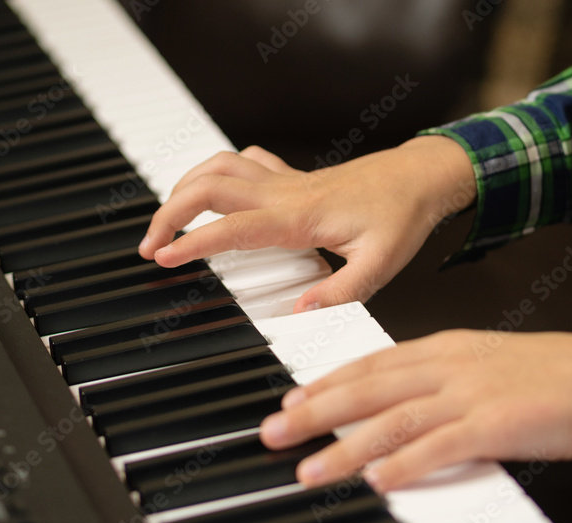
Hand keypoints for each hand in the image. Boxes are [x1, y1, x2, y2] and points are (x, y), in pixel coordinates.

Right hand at [139, 137, 475, 312]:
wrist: (421, 178)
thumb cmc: (403, 217)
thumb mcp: (381, 265)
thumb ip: (341, 292)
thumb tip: (300, 312)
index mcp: (301, 217)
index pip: (232, 226)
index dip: (192, 241)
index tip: (163, 257)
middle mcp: (286, 193)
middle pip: (209, 187)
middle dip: (169, 213)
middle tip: (150, 246)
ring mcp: (287, 181)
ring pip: (219, 166)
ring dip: (184, 187)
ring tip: (166, 220)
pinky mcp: (293, 178)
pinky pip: (244, 162)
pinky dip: (216, 171)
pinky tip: (212, 192)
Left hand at [259, 330, 571, 491]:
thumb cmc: (554, 374)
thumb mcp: (488, 364)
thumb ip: (446, 380)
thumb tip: (407, 405)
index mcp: (449, 348)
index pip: (374, 364)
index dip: (328, 382)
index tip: (294, 396)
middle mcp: (451, 367)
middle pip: (369, 389)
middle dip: (316, 411)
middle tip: (275, 429)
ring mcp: (471, 394)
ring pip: (393, 420)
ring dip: (345, 447)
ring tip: (308, 468)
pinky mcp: (494, 424)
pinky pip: (440, 447)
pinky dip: (404, 464)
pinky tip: (376, 479)